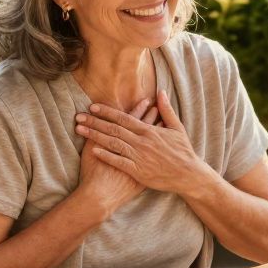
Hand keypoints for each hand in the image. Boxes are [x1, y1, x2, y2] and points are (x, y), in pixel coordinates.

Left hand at [75, 91, 209, 194]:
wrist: (188, 175)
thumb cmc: (183, 152)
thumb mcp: (177, 128)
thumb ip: (167, 110)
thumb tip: (160, 92)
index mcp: (149, 130)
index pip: (124, 118)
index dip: (107, 112)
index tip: (93, 107)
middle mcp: (141, 142)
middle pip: (113, 129)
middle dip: (94, 121)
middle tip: (78, 116)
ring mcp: (139, 157)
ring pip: (112, 143)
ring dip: (94, 136)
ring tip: (80, 130)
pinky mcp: (137, 172)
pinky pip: (118, 162)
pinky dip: (105, 155)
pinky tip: (92, 150)